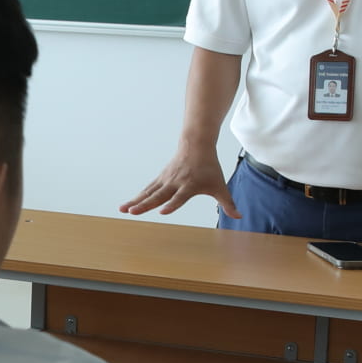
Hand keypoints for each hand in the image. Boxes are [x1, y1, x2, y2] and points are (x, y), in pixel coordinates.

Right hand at [119, 147, 237, 219]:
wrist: (196, 144)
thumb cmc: (209, 168)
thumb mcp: (220, 186)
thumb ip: (227, 203)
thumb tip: (238, 217)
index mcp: (189, 185)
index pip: (179, 197)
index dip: (172, 204)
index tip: (162, 212)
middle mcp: (175, 183)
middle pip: (158, 195)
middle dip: (145, 204)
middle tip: (132, 212)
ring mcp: (165, 180)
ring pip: (148, 192)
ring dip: (135, 201)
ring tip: (123, 210)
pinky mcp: (160, 178)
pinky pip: (147, 189)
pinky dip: (137, 197)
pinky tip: (128, 205)